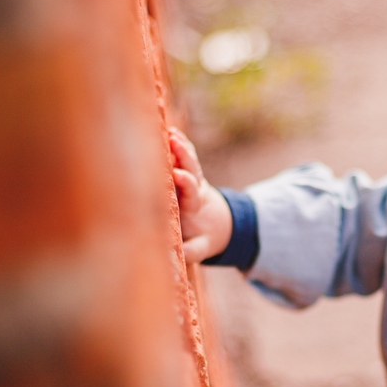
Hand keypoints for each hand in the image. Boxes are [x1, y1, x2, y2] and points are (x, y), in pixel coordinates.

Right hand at [169, 127, 233, 263]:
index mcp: (195, 206)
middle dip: (184, 156)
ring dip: (180, 146)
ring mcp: (192, 179)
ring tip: (171, 132)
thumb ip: (192, 251)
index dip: (186, 182)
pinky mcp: (187, 173)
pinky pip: (184, 156)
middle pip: (191, 169)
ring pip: (188, 160)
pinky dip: (178, 144)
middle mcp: (194, 189)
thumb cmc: (202, 237)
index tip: (179, 174)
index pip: (191, 191)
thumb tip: (179, 256)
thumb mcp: (201, 248)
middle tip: (174, 141)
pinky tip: (169, 130)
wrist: (217, 224)